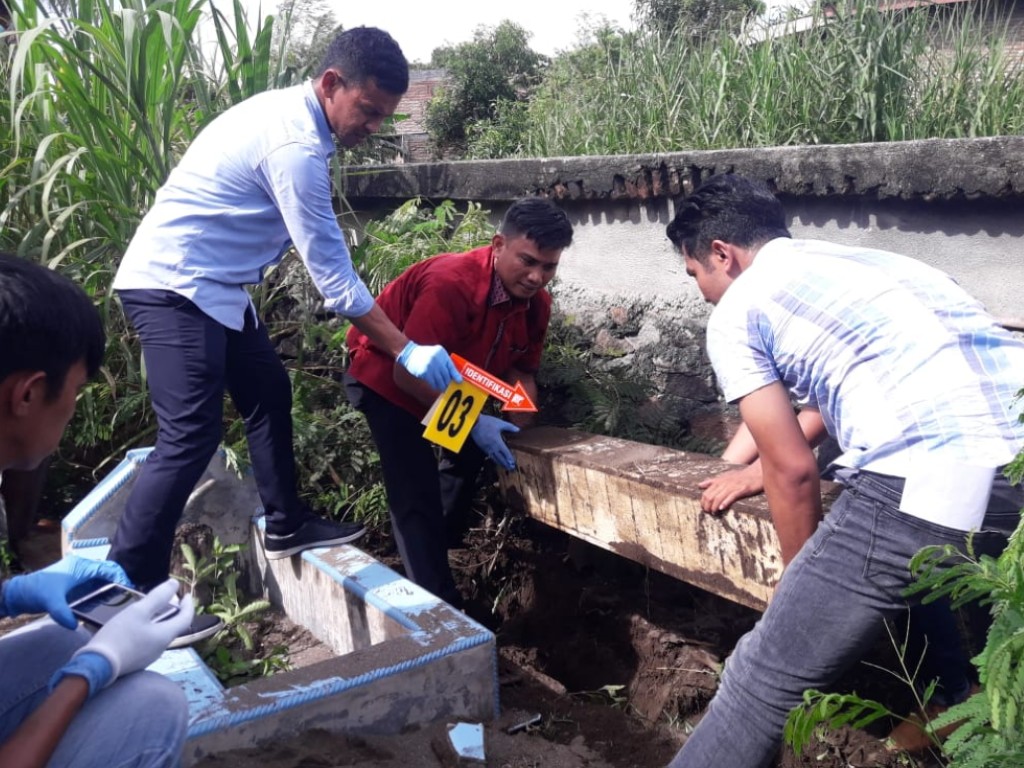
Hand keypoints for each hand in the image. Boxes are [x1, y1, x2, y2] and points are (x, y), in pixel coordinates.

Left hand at [2, 556, 131, 628]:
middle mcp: (83, 569)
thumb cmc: (36, 591)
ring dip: (112, 588)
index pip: (108, 568)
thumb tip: (75, 625)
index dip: (120, 577)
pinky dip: (103, 593)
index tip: (127, 589)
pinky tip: (107, 604)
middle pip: (108, 572)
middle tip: (128, 596)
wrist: (21, 593)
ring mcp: (80, 577)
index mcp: (81, 566)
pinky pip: (95, 586)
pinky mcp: (77, 585)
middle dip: (119, 582)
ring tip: (121, 602)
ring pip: (103, 580)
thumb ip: (63, 613)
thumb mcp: (50, 602)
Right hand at [61, 580, 194, 696]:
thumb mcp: (138, 611)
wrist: (96, 666)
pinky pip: (148, 642)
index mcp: (165, 636)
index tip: (186, 595)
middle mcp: (161, 648)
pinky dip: (149, 630)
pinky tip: (136, 625)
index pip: (186, 619)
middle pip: (173, 627)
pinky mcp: (136, 662)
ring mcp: (148, 657)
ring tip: (150, 609)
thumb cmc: (119, 636)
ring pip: (160, 635)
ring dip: (160, 621)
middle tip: (168, 599)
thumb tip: (174, 584)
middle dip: (173, 612)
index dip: (188, 605)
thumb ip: (158, 597)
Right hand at [396, 341, 461, 390]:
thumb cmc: (427, 354)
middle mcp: (436, 359)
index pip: (451, 366)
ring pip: (440, 381)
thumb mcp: (438, 353)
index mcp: (441, 353)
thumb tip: (456, 376)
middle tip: (450, 387)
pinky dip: (435, 386)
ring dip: (442, 386)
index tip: (459, 382)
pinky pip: (432, 383)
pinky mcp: (424, 373)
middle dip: (448, 382)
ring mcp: (430, 367)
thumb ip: (446, 362)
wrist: (410, 354)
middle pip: (446, 376)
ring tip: (443, 388)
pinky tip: (436, 386)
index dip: (456, 376)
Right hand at [471, 415, 519, 469]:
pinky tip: (496, 460)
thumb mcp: (500, 423)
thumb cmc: (487, 422)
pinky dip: (494, 459)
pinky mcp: (482, 447)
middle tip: (511, 469)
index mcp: (498, 442)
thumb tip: (518, 429)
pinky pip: (489, 456)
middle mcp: (493, 447)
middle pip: (500, 458)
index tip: (513, 463)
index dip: (510, 458)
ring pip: (495, 458)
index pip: (505, 452)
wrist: (474, 423)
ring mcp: (487, 448)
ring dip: (500, 463)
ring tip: (505, 467)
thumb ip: (509, 427)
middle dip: (506, 464)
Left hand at [698, 465, 764, 514]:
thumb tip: (699, 485)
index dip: (703, 502)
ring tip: (713, 513)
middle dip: (707, 506)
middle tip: (708, 512)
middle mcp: (725, 483)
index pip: (706, 492)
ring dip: (714, 506)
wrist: (757, 473)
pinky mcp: (743, 489)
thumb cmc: (740, 476)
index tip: (704, 508)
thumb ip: (712, 481)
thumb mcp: (725, 476)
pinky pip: (732, 496)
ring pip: (719, 497)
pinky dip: (726, 502)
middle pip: (711, 496)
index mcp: (720, 480)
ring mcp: (734, 486)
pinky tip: (721, 508)